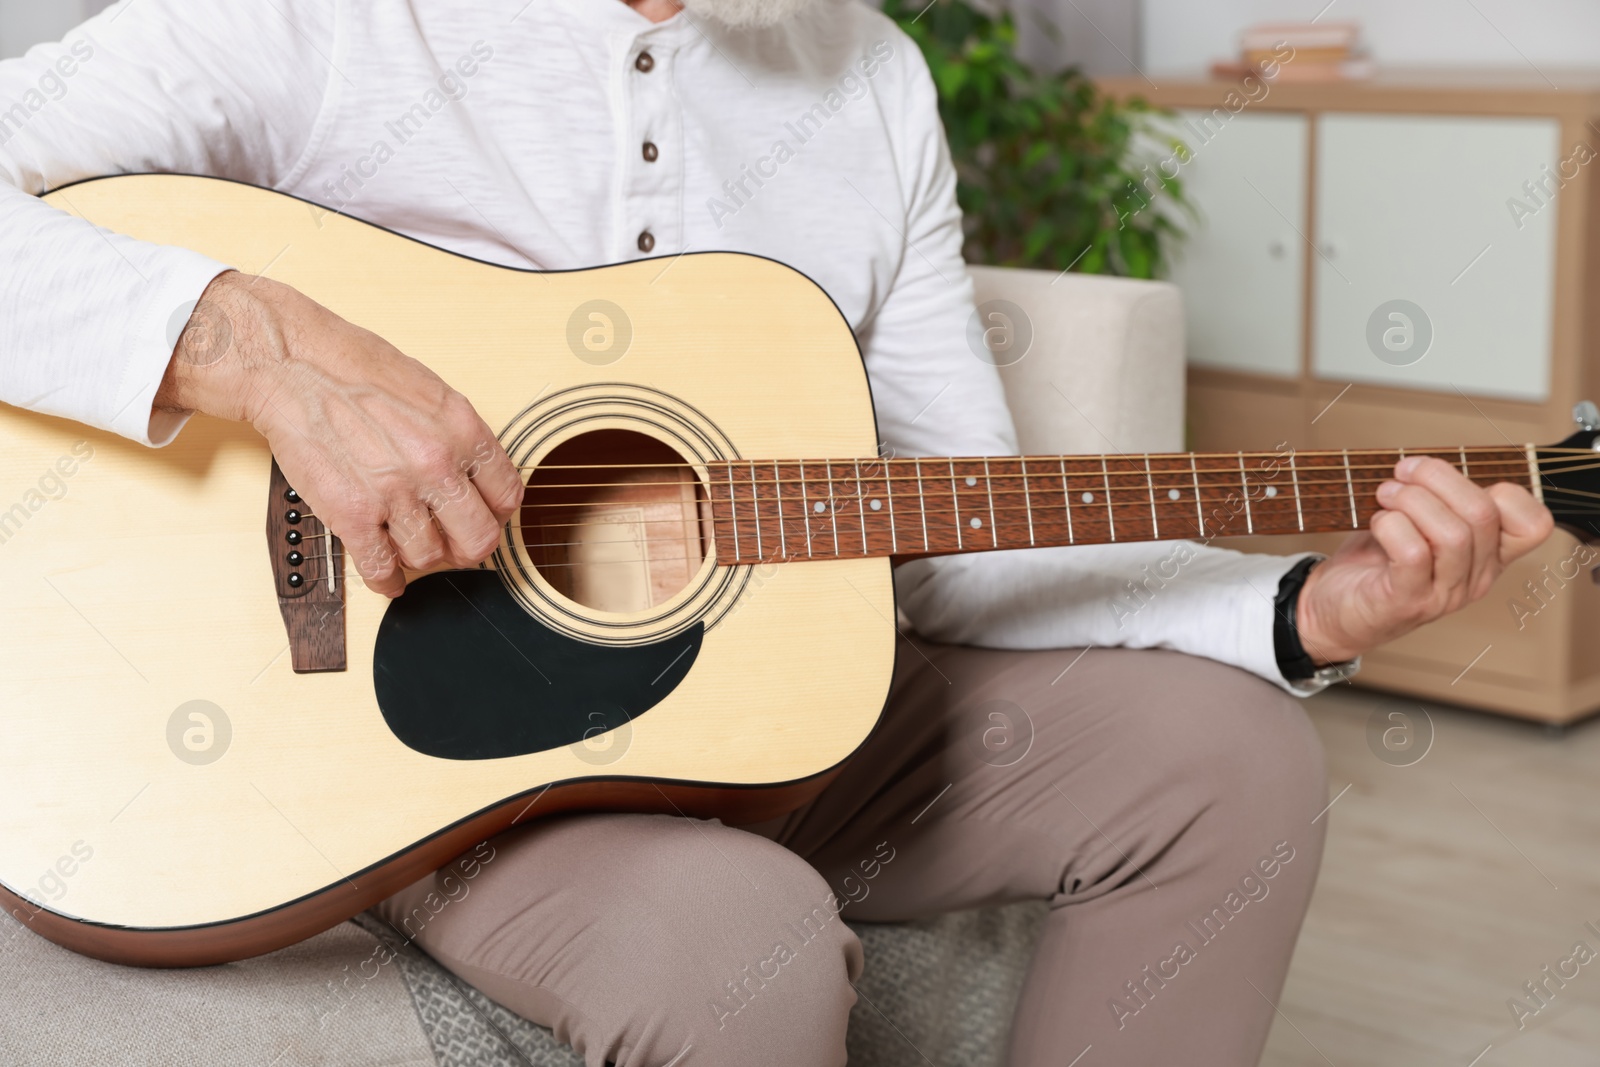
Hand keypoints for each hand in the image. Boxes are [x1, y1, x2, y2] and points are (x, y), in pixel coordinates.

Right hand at [154, 271, 524, 596]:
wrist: (294, 366)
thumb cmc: (355, 368)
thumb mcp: (431, 391)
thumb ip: (459, 437)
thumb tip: (477, 476)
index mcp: (463, 432)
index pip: (507, 497)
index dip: (497, 514)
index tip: (485, 517)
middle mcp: (436, 465)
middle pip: (479, 539)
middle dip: (469, 547)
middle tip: (456, 544)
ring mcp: (395, 493)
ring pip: (430, 557)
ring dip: (422, 558)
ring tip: (411, 545)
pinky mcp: (352, 515)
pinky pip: (381, 569)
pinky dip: (387, 581)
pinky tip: (389, 578)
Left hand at [1296, 455, 1553, 663]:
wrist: (1332, 611)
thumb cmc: (1375, 562)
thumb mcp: (1416, 524)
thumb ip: (1437, 500)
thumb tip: (1426, 463)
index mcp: (1488, 556)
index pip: (1534, 524)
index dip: (1504, 489)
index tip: (1450, 480)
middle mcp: (1476, 578)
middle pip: (1483, 514)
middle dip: (1437, 477)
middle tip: (1401, 474)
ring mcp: (1445, 595)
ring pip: (1453, 534)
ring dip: (1411, 500)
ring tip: (1384, 495)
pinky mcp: (1408, 602)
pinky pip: (1413, 554)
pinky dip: (1392, 526)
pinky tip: (1377, 522)